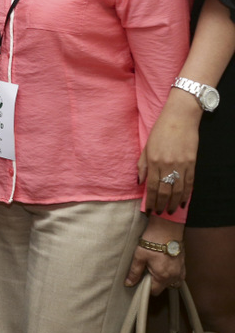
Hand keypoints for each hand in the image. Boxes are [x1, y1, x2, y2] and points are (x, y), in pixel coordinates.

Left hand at [125, 216, 185, 294]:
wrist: (167, 228)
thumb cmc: (153, 241)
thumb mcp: (140, 256)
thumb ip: (135, 272)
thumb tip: (129, 283)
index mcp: (163, 276)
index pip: (154, 291)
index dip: (146, 287)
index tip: (141, 280)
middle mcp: (174, 276)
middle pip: (164, 287)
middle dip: (155, 282)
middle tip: (147, 270)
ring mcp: (181, 271)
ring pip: (172, 282)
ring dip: (164, 279)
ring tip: (156, 268)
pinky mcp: (184, 265)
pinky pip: (178, 276)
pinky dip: (171, 274)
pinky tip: (164, 265)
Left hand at [139, 91, 199, 213]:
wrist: (180, 118)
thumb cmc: (160, 131)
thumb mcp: (146, 146)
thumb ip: (142, 165)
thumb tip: (139, 182)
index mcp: (153, 161)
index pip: (151, 186)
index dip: (150, 201)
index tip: (148, 210)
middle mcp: (167, 165)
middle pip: (164, 191)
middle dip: (160, 204)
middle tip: (158, 213)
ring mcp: (181, 165)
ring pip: (178, 190)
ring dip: (173, 203)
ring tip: (169, 211)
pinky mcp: (192, 163)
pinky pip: (189, 183)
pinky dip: (186, 194)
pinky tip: (182, 202)